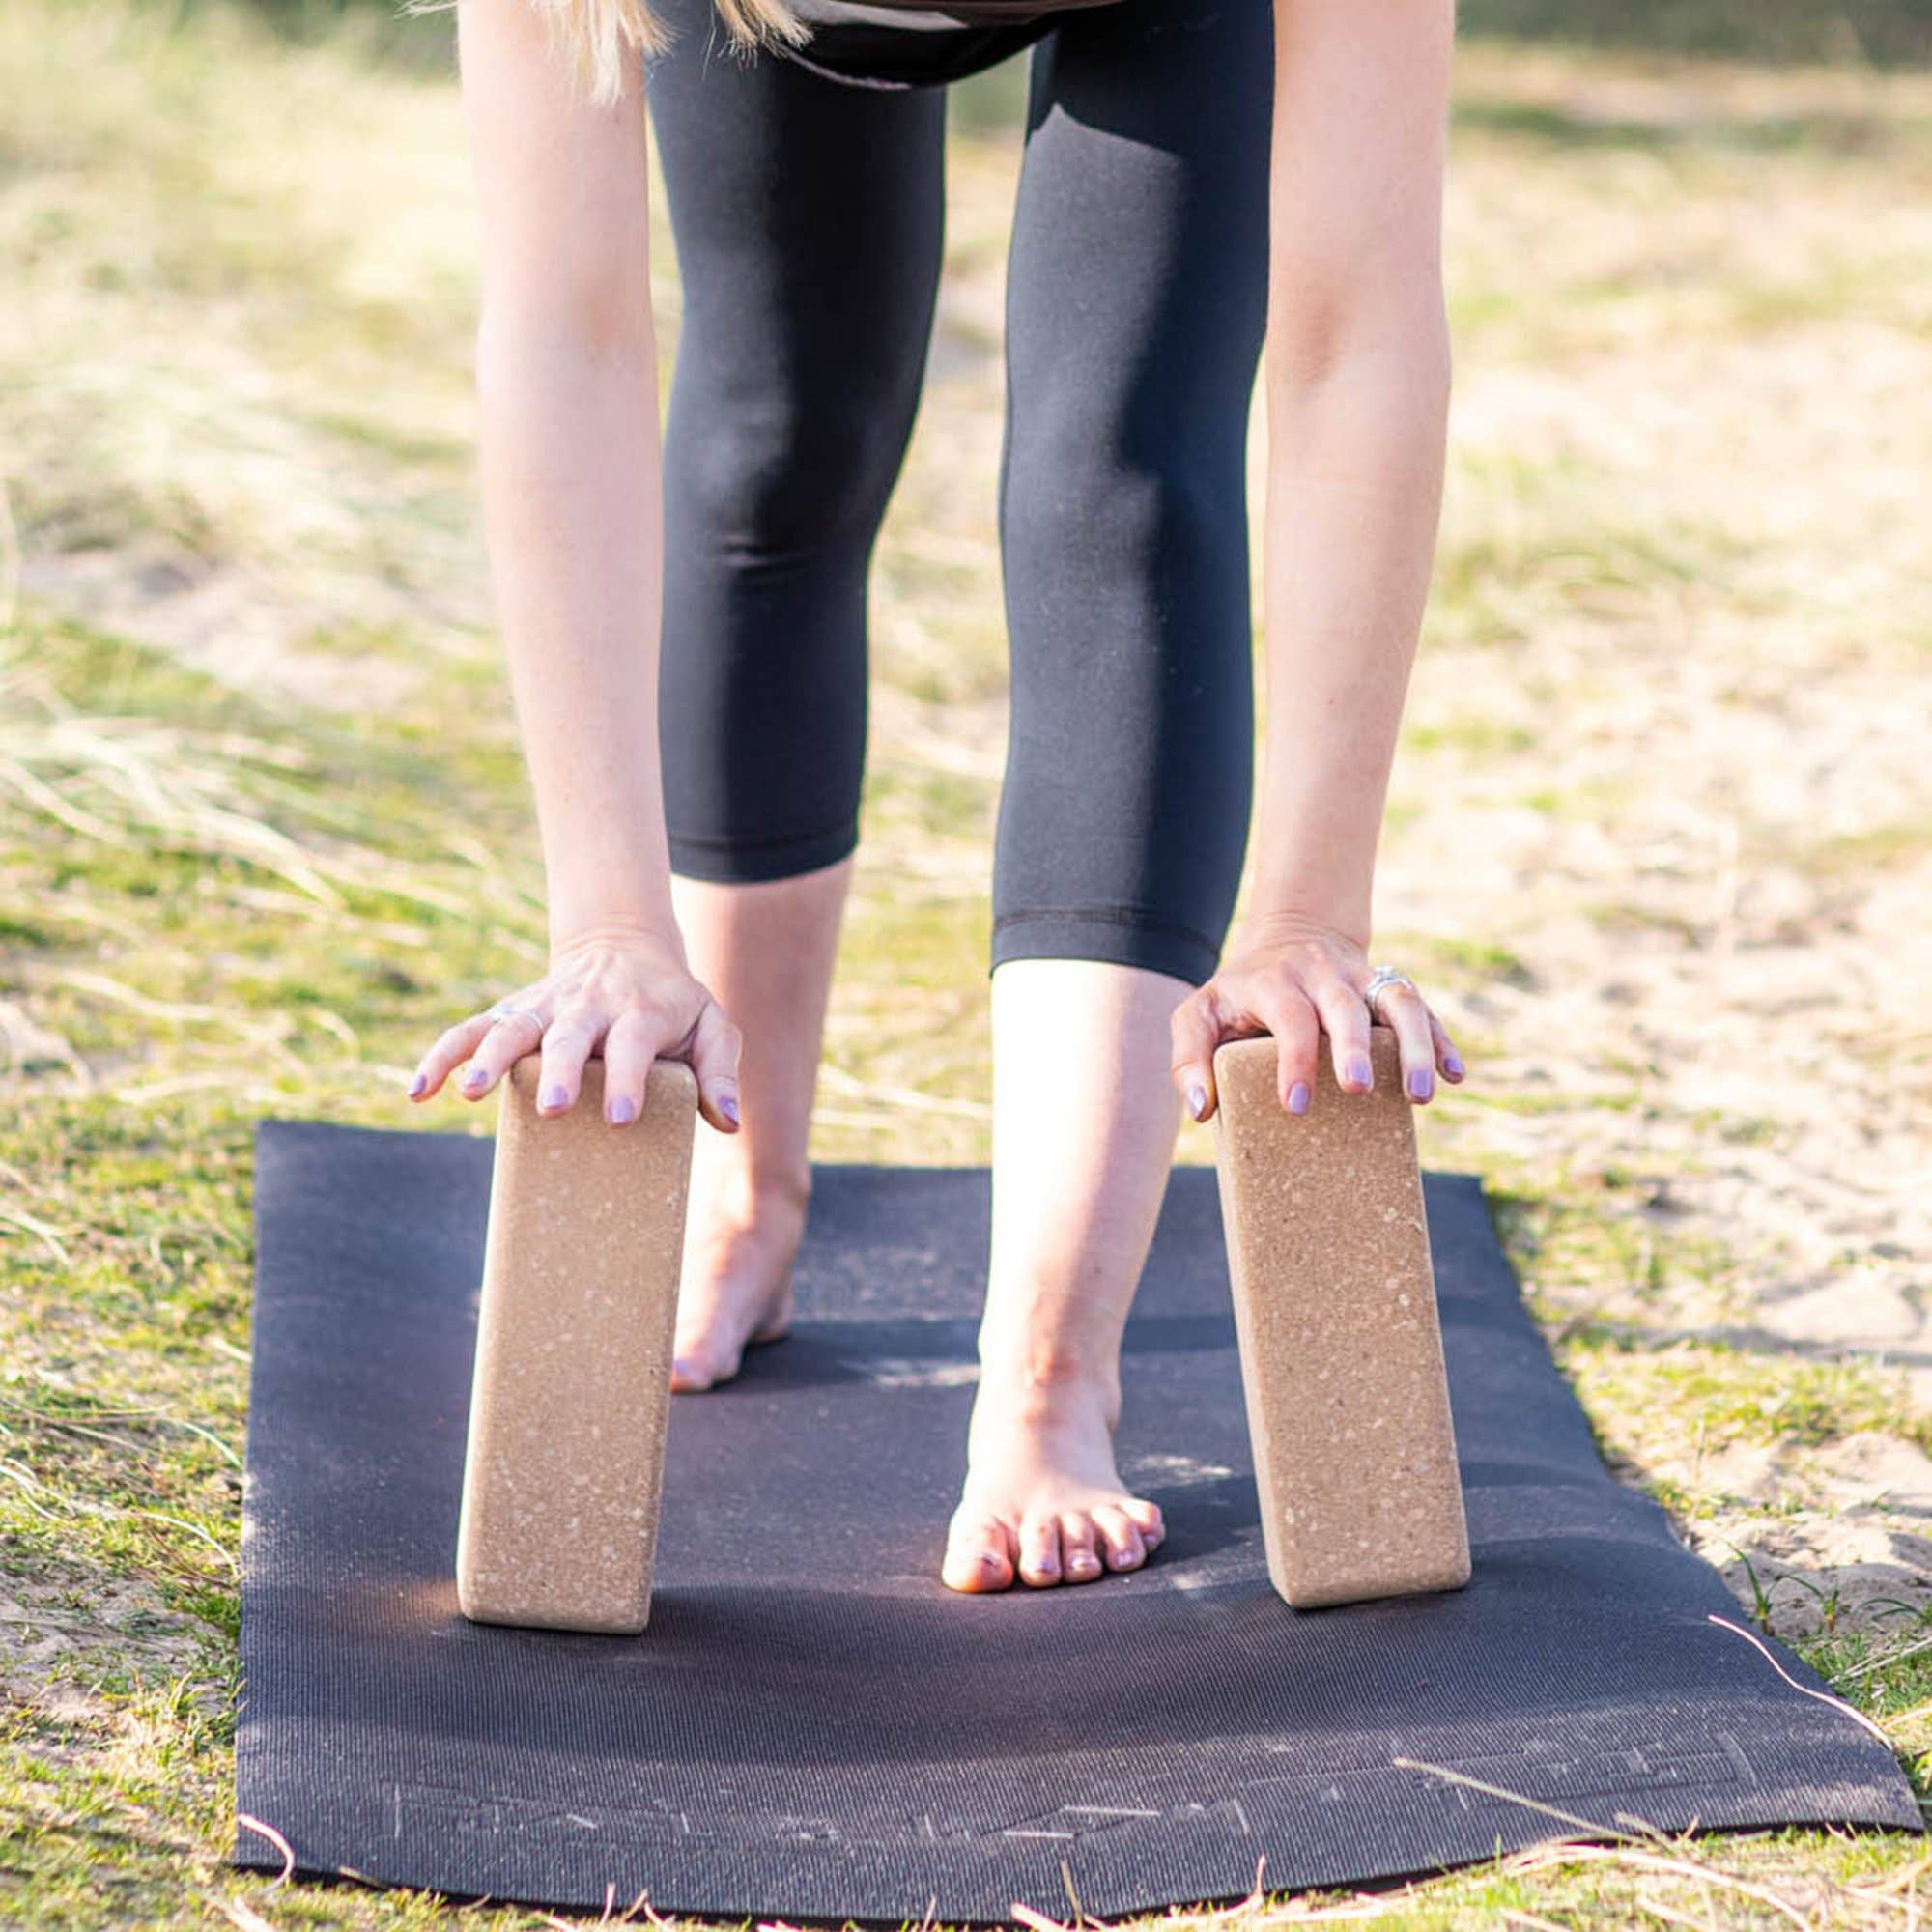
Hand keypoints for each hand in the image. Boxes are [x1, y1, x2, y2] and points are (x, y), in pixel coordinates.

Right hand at [405, 919, 741, 1132]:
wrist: (627, 946)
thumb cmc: (675, 1003)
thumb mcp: (712, 1026)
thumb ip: (721, 1071)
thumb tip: (729, 1124)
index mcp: (641, 1011)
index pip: (634, 1044)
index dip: (629, 1080)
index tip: (623, 1119)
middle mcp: (589, 1006)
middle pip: (569, 1036)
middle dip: (561, 1072)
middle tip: (555, 1109)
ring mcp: (545, 1006)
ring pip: (511, 1028)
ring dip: (488, 1058)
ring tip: (469, 1093)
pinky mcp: (513, 1011)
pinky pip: (469, 1029)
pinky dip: (442, 1055)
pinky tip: (419, 1091)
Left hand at [1169, 911, 1463, 1122]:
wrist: (1290, 936)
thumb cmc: (1239, 993)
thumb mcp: (1200, 1014)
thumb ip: (1188, 1057)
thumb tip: (1202, 1108)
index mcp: (1276, 982)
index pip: (1289, 1017)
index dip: (1294, 1059)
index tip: (1296, 1104)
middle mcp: (1324, 975)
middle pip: (1346, 1006)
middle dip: (1356, 1047)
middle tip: (1359, 1091)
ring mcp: (1363, 979)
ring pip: (1398, 1001)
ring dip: (1413, 1045)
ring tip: (1421, 1095)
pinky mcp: (1389, 989)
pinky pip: (1423, 1009)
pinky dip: (1441, 1040)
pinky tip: (1454, 1075)